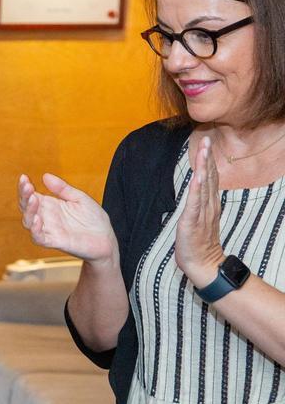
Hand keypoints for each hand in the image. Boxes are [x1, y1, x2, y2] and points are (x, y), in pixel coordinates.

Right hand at [18, 173, 119, 264]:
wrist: (106, 239)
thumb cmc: (93, 219)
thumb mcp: (80, 198)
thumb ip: (63, 188)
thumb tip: (45, 176)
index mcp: (50, 205)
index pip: (30, 195)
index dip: (24, 187)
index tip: (24, 177)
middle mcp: (46, 217)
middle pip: (26, 207)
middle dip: (24, 196)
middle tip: (28, 186)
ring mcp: (49, 229)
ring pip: (29, 221)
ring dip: (28, 210)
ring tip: (33, 198)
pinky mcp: (55, 242)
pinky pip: (39, 238)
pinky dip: (35, 230)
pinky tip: (37, 219)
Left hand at [175, 136, 225, 285]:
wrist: (202, 264)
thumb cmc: (197, 242)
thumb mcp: (199, 218)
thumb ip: (199, 203)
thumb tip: (196, 189)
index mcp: (209, 203)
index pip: (210, 178)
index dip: (208, 160)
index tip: (205, 144)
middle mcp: (208, 205)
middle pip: (209, 177)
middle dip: (206, 158)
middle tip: (206, 139)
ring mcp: (202, 213)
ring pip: (203, 185)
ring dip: (203, 167)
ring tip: (203, 151)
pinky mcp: (192, 221)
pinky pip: (195, 203)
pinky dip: (196, 189)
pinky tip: (197, 177)